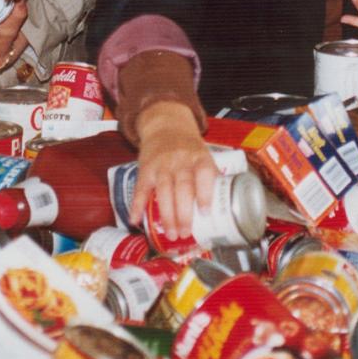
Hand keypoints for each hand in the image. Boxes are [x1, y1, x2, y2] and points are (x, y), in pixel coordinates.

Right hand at [129, 101, 216, 239]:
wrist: (166, 125)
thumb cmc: (189, 148)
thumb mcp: (204, 155)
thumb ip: (210, 178)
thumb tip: (222, 208)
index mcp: (199, 158)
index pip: (204, 174)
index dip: (205, 194)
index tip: (205, 213)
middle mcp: (181, 160)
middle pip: (182, 187)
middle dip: (183, 213)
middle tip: (184, 233)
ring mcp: (161, 165)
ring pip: (163, 191)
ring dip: (166, 214)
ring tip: (170, 233)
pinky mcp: (145, 169)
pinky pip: (140, 188)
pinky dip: (137, 205)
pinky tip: (135, 220)